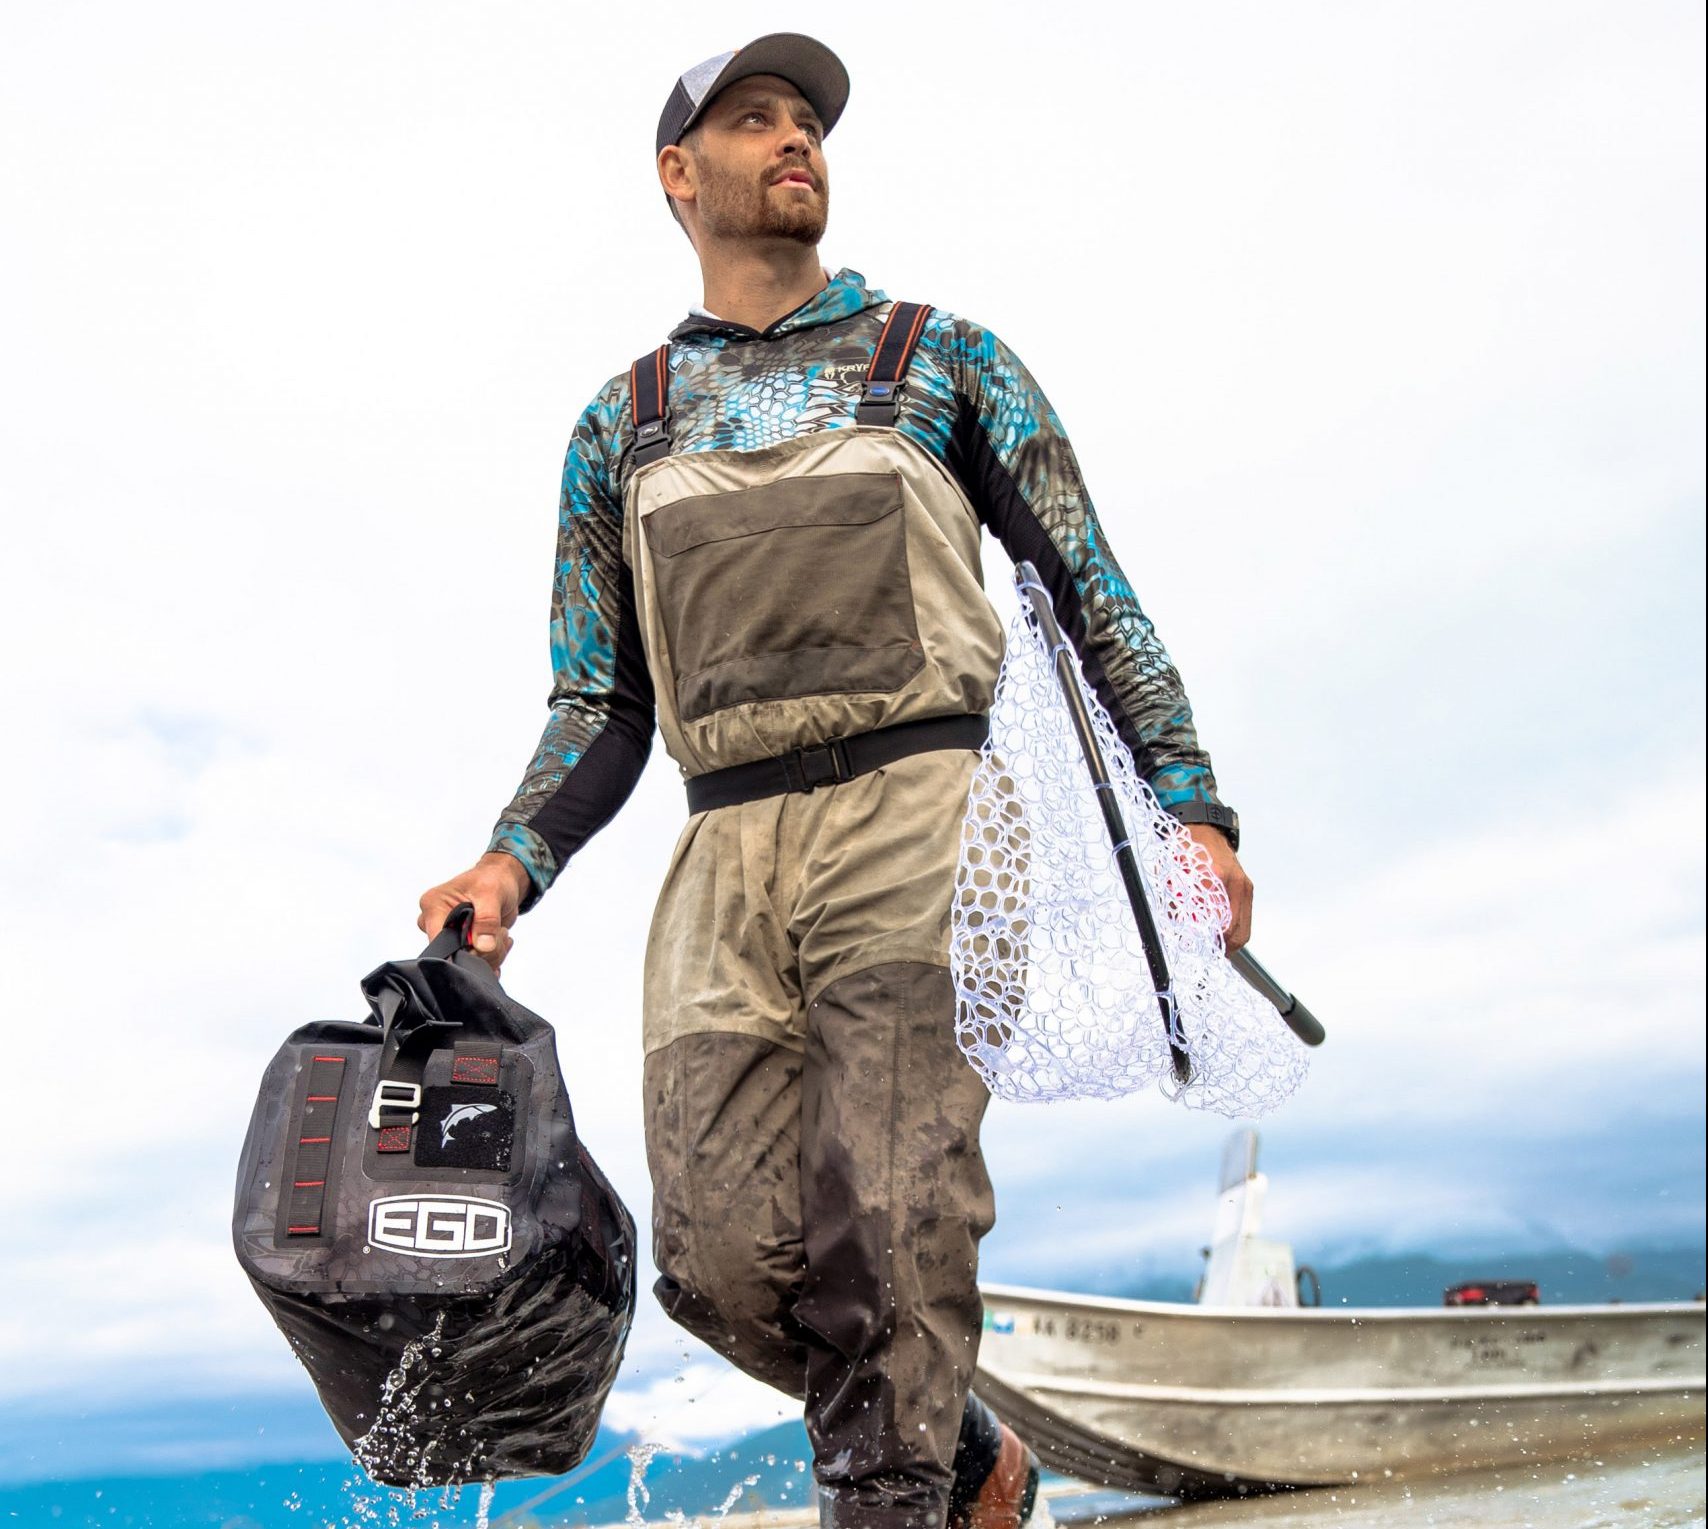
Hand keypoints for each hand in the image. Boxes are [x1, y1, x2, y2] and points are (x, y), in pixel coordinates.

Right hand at [417, 852, 529, 972]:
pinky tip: (501, 939)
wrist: (502, 881)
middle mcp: (436, 923)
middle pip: (454, 956)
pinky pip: (478, 963)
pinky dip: (494, 955)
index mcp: (433, 906)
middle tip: (499, 932)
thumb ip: (487, 919)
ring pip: (469, 963)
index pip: (438, 941)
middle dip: (483, 950)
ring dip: (492, 953)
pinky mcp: (463, 946)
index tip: (483, 944)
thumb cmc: (492, 879)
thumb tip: (483, 946)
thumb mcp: (491, 893)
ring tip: (500, 931)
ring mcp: (450, 936)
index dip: (461, 950)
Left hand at [1186, 824, 1252, 952]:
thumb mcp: (1172, 874)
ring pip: (1244, 930)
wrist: (1202, 828)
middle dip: (1220, 946)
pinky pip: (1245, 918)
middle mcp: (1234, 882)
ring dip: (1229, 942)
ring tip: (1211, 942)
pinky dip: (1234, 929)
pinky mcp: (1247, 887)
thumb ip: (1177, 903)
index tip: (1193, 944)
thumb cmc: (1184, 849)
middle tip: (1204, 948)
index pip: (1218, 923)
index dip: (1206, 939)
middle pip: (1235, 932)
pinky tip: (1218, 929)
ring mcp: (1244, 885)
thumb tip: (1182, 929)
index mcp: (1213, 877)